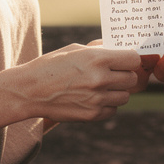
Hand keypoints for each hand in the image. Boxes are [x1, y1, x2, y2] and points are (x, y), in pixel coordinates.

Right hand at [16, 44, 143, 122]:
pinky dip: (107, 105)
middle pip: (132, 79)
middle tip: (112, 74)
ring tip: (101, 86)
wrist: (30, 91)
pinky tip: (93, 98)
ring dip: (117, 91)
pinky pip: (113, 110)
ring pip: (125, 96)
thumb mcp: (76, 49)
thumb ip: (100, 49)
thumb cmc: (52, 65)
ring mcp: (97, 99)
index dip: (130, 59)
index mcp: (97, 59)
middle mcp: (100, 79)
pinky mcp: (92, 115)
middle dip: (125, 75)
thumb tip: (120, 48)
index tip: (125, 60)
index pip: (133, 59)